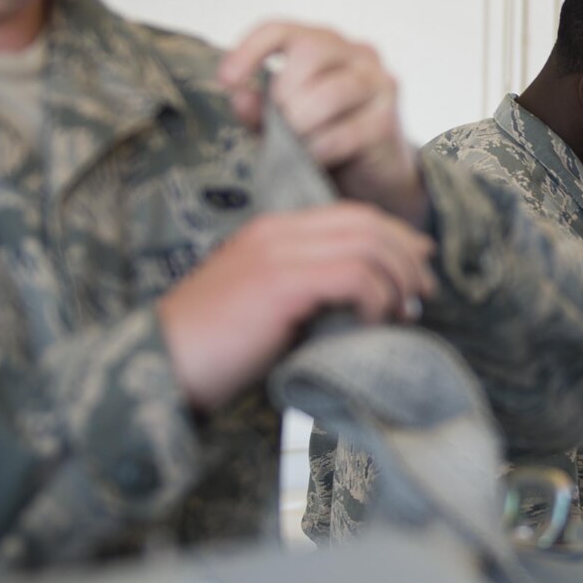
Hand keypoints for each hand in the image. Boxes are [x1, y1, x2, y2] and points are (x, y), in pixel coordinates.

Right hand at [156, 205, 435, 412]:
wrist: (159, 366)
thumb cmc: (212, 351)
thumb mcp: (267, 309)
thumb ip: (308, 294)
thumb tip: (364, 304)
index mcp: (272, 231)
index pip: (351, 215)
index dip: (395, 236)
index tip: (419, 266)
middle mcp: (277, 231)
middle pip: (367, 223)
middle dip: (407, 255)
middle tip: (423, 293)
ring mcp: (278, 252)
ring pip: (368, 245)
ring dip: (397, 280)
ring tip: (402, 314)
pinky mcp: (281, 281)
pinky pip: (354, 275)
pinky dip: (375, 298)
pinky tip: (372, 323)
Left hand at [217, 21, 427, 224]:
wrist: (376, 176)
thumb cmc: (326, 139)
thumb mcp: (284, 123)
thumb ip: (260, 110)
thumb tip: (238, 97)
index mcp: (326, 44)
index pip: (281, 29)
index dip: (249, 49)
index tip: (226, 80)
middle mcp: (357, 53)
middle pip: (310, 51)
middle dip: (284, 92)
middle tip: (280, 122)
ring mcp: (378, 83)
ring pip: (328, 93)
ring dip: (301, 124)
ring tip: (296, 144)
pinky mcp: (388, 119)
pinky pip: (345, 132)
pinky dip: (320, 149)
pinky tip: (315, 158)